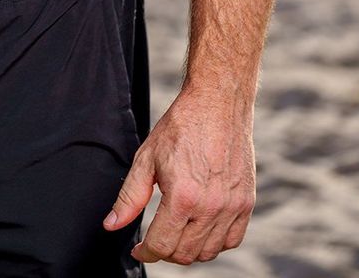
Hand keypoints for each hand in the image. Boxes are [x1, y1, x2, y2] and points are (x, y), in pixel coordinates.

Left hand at [102, 86, 256, 264]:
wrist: (217, 105)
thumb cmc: (181, 127)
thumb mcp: (146, 158)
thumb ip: (129, 197)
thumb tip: (111, 225)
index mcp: (183, 196)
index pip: (162, 245)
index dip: (146, 252)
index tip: (140, 248)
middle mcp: (210, 206)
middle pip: (185, 254)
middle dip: (165, 252)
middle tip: (156, 238)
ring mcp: (232, 207)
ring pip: (209, 252)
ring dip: (189, 250)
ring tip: (176, 233)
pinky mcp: (246, 203)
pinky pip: (232, 240)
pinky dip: (215, 243)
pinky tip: (201, 229)